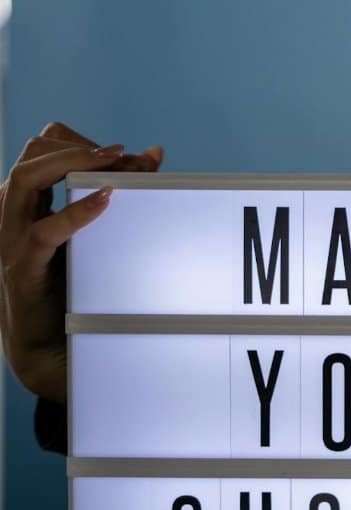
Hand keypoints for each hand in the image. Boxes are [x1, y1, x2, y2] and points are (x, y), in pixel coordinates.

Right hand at [0, 122, 163, 401]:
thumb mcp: (95, 230)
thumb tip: (153, 154)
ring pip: (26, 180)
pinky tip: (105, 201)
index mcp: (28, 199)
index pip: (44, 148)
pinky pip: (43, 230)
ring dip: (71, 165)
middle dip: (79, 149)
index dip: (81, 144)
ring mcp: (11, 236)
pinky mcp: (23, 265)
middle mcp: (13, 211)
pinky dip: (75, 212)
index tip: (123, 152)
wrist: (50, 341)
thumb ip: (120, 191)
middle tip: (121, 155)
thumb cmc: (73, 281)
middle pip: (33, 155)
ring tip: (112, 164)